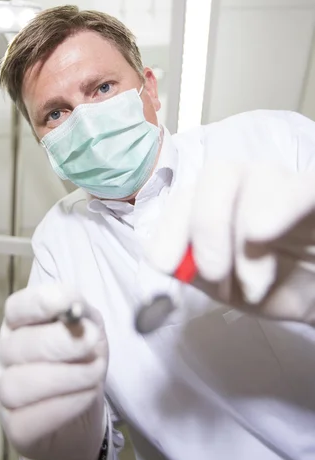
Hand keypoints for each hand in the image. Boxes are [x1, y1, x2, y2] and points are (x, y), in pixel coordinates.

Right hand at [0, 282, 107, 459]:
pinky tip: (86, 396)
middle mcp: (3, 356)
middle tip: (92, 341)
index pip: (15, 308)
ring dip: (63, 377)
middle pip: (16, 346)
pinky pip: (29, 418)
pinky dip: (64, 405)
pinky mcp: (14, 429)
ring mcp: (2, 393)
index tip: (66, 304)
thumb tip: (72, 306)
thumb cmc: (82, 364)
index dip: (37, 304)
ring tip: (95, 373)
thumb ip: (81, 314)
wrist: (84, 420)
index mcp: (19, 325)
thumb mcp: (90, 329)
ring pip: (16, 385)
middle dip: (58, 343)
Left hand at [146, 163, 314, 323]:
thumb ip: (192, 269)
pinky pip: (308, 187)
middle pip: (218, 172)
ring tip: (254, 283)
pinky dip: (288, 201)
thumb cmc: (273, 287)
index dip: (170, 225)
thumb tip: (159, 259)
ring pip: (262, 177)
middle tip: (213, 272)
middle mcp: (253, 182)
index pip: (186, 195)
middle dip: (207, 222)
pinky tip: (262, 231)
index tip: (164, 264)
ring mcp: (290, 185)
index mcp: (221, 199)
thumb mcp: (226, 286)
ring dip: (246, 233)